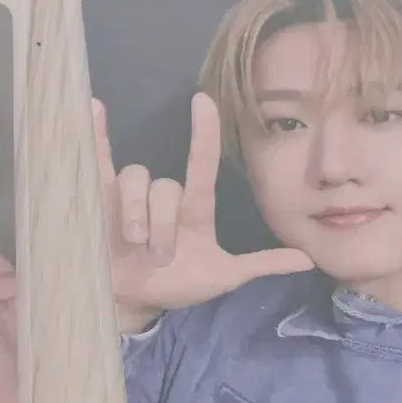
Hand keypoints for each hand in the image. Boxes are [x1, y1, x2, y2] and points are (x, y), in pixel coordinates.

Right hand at [93, 92, 313, 332]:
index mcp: (193, 208)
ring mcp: (132, 196)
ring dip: (135, 215)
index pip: (201, 164)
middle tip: (159, 255)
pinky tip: (91, 106)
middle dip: (161, 224)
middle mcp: (163, 197)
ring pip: (134, 183)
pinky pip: (99, 161)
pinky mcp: (102, 201)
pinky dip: (95, 135)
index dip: (204, 134)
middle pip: (163, 186)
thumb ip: (259, 265)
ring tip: (132, 244)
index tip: (204, 102)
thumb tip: (309, 260)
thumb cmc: (178, 284)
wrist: (138, 300)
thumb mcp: (221, 276)